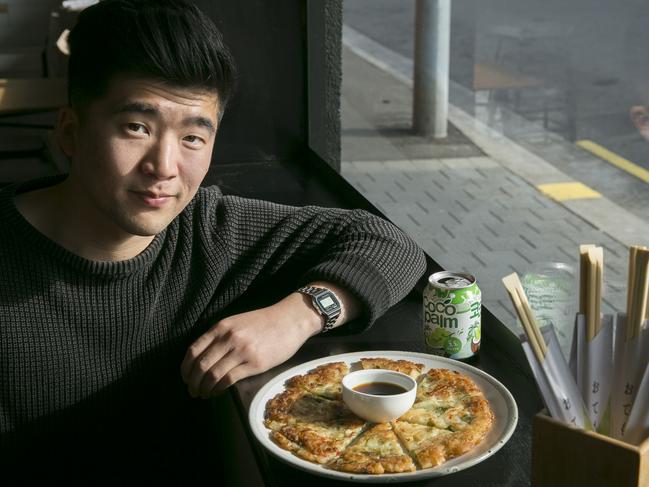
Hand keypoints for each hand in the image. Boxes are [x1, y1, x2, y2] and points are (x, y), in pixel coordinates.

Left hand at [180, 292, 322, 397]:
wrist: (290, 320)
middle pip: (200, 365)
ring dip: (204, 388)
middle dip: (193, 382)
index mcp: (221, 327)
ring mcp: (241, 351)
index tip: (185, 378)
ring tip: (204, 394)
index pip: (194, 350)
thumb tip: (204, 356)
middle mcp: (229, 338)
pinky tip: (218, 392)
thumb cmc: (264, 322)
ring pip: (212, 374)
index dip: (186, 368)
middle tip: (192, 391)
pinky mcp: (254, 363)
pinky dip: (219, 388)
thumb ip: (220, 335)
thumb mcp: (237, 321)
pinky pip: (229, 379)